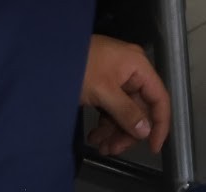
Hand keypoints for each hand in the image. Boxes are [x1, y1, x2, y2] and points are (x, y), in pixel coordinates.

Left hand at [80, 35, 169, 157]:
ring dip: (114, 131)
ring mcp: (117, 78)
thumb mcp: (103, 91)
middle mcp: (132, 71)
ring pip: (125, 111)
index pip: (159, 97)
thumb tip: (146, 131)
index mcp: (138, 66)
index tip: (153, 148)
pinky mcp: (103, 85)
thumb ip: (126, 112)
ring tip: (99, 146)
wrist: (46, 55)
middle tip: (112, 150)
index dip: (160, 123)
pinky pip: (112, 108)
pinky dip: (105, 123)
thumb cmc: (79, 68)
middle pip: (140, 108)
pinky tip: (94, 136)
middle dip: (127, 131)